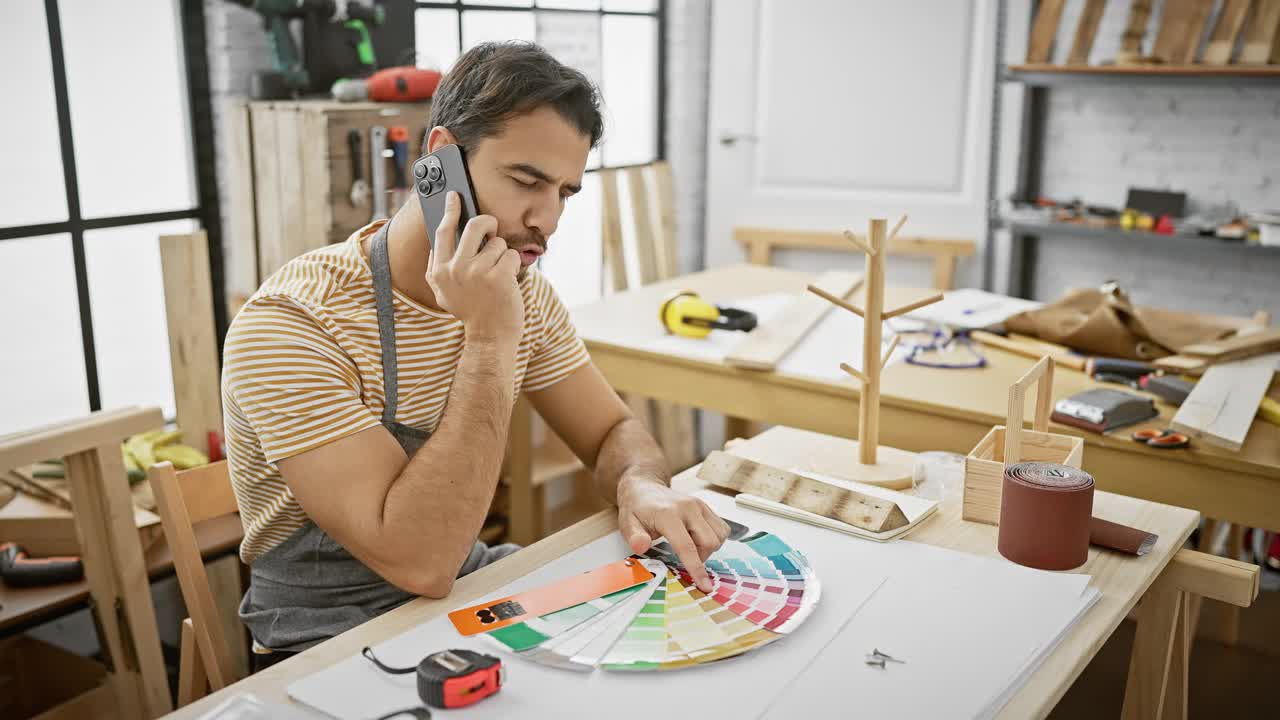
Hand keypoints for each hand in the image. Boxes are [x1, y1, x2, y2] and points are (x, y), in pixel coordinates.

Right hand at [427, 191, 523, 341]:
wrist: (490, 336)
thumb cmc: (471, 311)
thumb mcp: (443, 293)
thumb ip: (437, 267)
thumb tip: (438, 239)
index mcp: (439, 272)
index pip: (443, 232)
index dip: (450, 211)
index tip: (454, 196)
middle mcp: (455, 270)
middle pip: (473, 226)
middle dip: (487, 223)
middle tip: (492, 229)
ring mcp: (477, 272)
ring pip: (496, 243)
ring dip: (501, 255)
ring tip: (498, 274)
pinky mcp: (499, 276)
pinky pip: (510, 255)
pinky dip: (513, 265)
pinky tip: (508, 281)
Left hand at [617, 475, 730, 591]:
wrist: (644, 487)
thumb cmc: (636, 508)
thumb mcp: (626, 524)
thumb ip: (635, 537)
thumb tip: (642, 547)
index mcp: (668, 514)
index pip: (686, 546)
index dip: (696, 568)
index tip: (704, 586)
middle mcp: (688, 507)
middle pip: (709, 542)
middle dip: (701, 558)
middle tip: (684, 558)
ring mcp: (699, 505)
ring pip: (719, 536)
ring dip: (708, 548)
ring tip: (690, 547)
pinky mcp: (705, 506)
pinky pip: (721, 528)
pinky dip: (714, 539)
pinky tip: (698, 539)